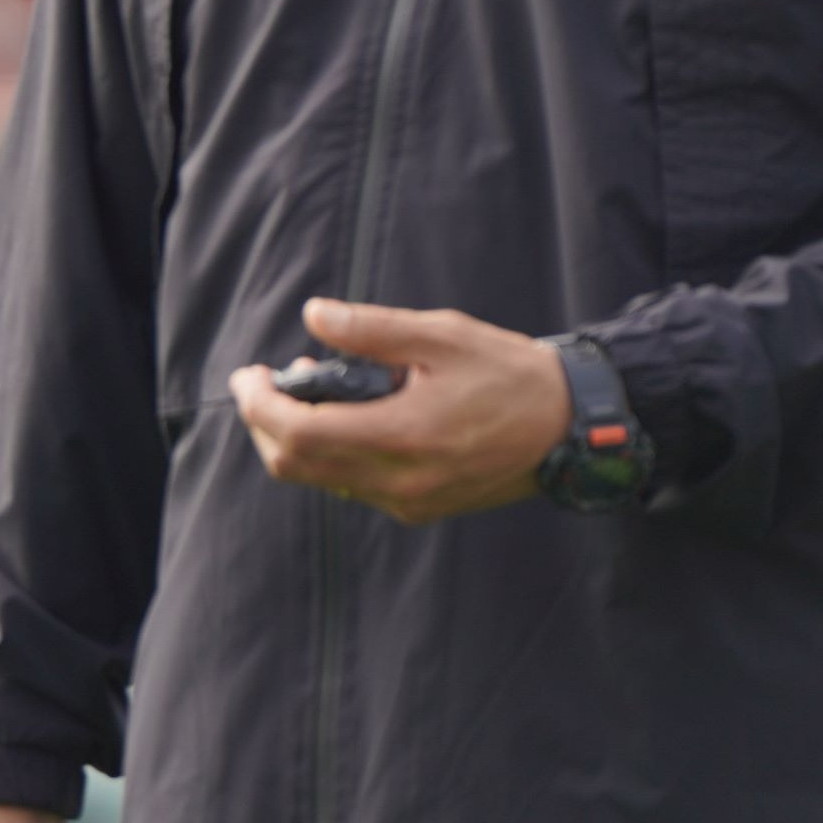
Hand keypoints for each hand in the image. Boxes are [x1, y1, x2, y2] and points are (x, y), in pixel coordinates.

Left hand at [229, 299, 570, 522]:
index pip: (296, 433)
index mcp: (402, 436)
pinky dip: (332, 454)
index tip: (249, 375)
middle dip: (266, 422)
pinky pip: (353, 488)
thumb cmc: (509, 373)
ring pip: (321, 480)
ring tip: (313, 388)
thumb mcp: (442, 336)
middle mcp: (400, 480)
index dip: (257, 404)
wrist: (573, 427)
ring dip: (298, 438)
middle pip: (295, 464)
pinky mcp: (422, 508)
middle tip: (269, 381)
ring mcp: (410, 501)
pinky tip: (350, 416)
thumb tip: (313, 314)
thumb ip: (373, 329)